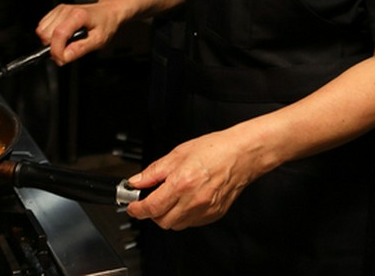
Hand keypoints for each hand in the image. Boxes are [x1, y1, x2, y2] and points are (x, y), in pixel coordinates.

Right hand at [35, 0, 120, 63]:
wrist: (107, 12)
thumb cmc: (105, 24)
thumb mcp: (99, 40)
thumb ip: (80, 49)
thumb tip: (65, 57)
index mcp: (78, 15)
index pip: (59, 34)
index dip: (57, 51)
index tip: (62, 60)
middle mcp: (66, 10)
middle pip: (46, 34)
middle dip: (53, 48)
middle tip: (66, 53)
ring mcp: (60, 10)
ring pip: (41, 31)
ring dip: (50, 42)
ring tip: (65, 44)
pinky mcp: (56, 11)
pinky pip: (42, 27)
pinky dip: (48, 36)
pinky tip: (62, 37)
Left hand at [124, 131, 259, 229]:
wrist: (241, 154)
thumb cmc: (214, 149)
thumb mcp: (178, 154)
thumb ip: (154, 171)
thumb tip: (137, 182)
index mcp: (182, 183)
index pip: (151, 207)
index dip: (137, 209)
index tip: (132, 206)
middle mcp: (193, 200)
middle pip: (161, 221)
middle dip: (152, 213)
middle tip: (151, 199)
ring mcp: (204, 210)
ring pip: (176, 225)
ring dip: (167, 215)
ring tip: (171, 197)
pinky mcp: (213, 215)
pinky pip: (191, 222)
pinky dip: (183, 215)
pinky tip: (186, 200)